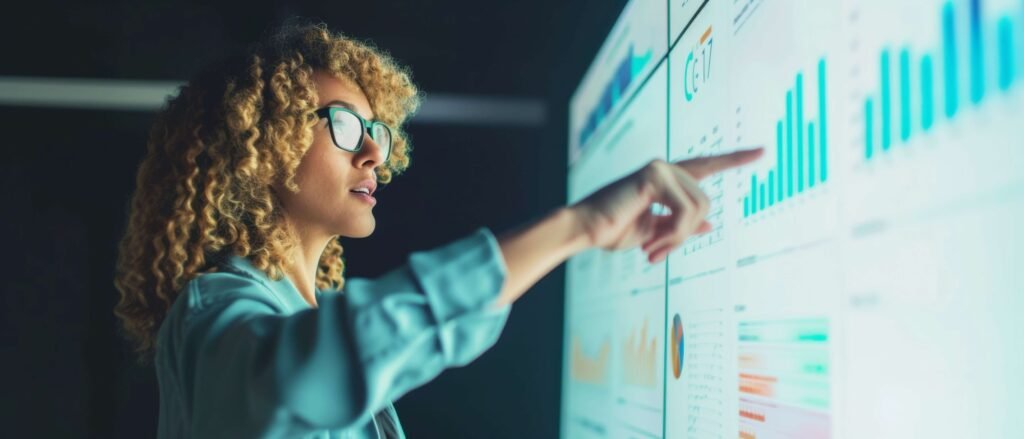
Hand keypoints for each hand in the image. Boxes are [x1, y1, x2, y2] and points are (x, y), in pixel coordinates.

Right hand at [570, 148, 763, 262]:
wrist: (585, 229)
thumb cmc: (613, 229)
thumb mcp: (655, 231)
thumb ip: (680, 225)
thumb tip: (708, 226)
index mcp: (666, 178)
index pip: (706, 164)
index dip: (734, 159)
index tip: (761, 151)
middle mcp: (665, 167)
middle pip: (706, 204)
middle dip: (685, 235)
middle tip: (658, 253)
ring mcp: (660, 168)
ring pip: (699, 209)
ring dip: (678, 238)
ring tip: (652, 250)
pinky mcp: (654, 176)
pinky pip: (685, 212)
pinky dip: (673, 235)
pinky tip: (651, 243)